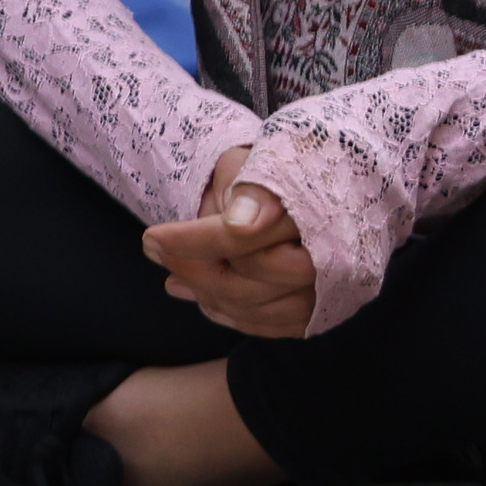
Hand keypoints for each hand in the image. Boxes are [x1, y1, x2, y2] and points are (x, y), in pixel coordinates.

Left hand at [141, 145, 322, 340]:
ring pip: (262, 309)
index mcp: (315, 210)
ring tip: (172, 279)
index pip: (243, 237)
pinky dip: (237, 317)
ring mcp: (333, 290)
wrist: (328, 180)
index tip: (152, 238)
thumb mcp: (261, 159)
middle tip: (154, 251)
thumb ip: (250, 187)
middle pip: (252, 281)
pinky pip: (277, 326)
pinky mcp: (328, 310)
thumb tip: (238, 224)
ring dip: (209, 297)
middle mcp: (332, 258)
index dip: (195, 241)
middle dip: (195, 271)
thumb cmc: (285, 166)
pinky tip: (206, 302)